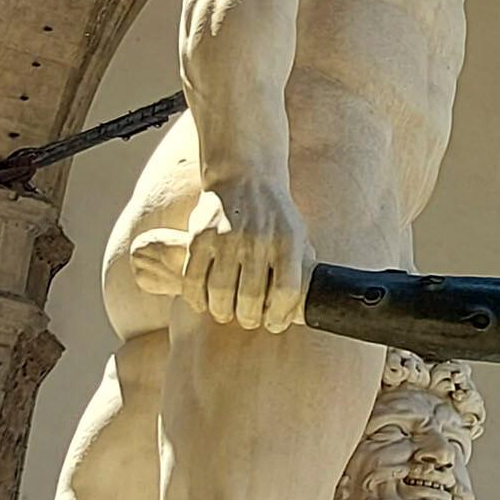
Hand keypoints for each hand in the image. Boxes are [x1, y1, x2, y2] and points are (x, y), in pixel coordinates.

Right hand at [134, 176, 311, 331]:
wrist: (245, 176)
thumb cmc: (276, 215)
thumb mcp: (298, 234)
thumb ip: (301, 267)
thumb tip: (306, 306)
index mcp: (288, 241)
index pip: (286, 292)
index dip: (279, 316)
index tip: (273, 323)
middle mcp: (257, 239)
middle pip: (250, 298)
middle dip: (248, 318)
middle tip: (247, 320)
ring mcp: (226, 237)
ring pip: (219, 292)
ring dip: (221, 311)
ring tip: (225, 313)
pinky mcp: (199, 236)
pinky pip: (192, 278)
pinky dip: (195, 297)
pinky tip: (201, 302)